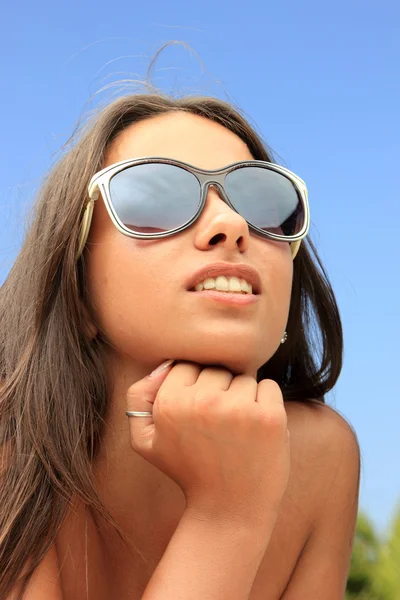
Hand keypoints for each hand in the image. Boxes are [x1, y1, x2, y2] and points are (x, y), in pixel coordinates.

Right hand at [126, 361, 290, 525]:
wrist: (228, 509)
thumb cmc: (188, 470)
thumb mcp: (145, 440)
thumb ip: (138, 397)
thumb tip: (164, 365)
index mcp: (170, 403)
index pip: (187, 365)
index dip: (194, 387)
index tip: (198, 413)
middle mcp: (203, 402)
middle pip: (216, 369)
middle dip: (219, 390)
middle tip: (218, 424)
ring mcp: (239, 409)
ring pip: (244, 377)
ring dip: (243, 397)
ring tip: (236, 430)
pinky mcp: (269, 417)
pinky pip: (270, 386)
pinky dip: (267, 402)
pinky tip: (256, 428)